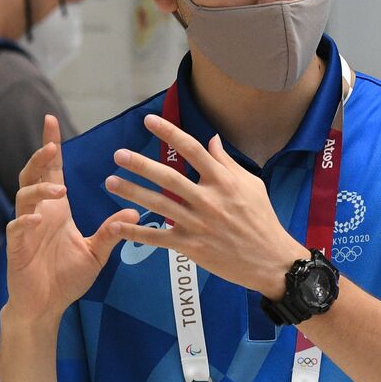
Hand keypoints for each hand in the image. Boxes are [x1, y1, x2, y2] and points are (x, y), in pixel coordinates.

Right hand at [7, 115, 137, 321]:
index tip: (52, 121)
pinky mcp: (17, 247)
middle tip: (52, 146)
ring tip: (59, 188)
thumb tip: (136, 212)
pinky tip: (37, 219)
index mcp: (56, 210)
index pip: (52, 171)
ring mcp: (26, 228)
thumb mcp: (96, 253)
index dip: (51, 146)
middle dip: (40, 158)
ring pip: (24, 197)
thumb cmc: (67, 278)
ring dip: (40, 189)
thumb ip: (111, 232)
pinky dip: (26, 221)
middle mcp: (39, 213)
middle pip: (32, 175)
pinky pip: (17, 228)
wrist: (46, 306)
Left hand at [104, 114, 306, 298]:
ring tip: (110, 181)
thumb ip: (227, 163)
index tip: (149, 121)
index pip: (192, 150)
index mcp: (224, 181)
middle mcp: (208, 200)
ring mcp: (198, 224)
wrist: (270, 260)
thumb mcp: (252, 185)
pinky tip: (116, 225)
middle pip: (168, 177)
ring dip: (132, 192)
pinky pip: (158, 238)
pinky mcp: (191, 246)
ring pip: (158, 205)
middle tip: (118, 154)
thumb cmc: (262, 219)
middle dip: (140, 164)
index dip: (169, 133)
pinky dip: (136, 233)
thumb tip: (212, 140)